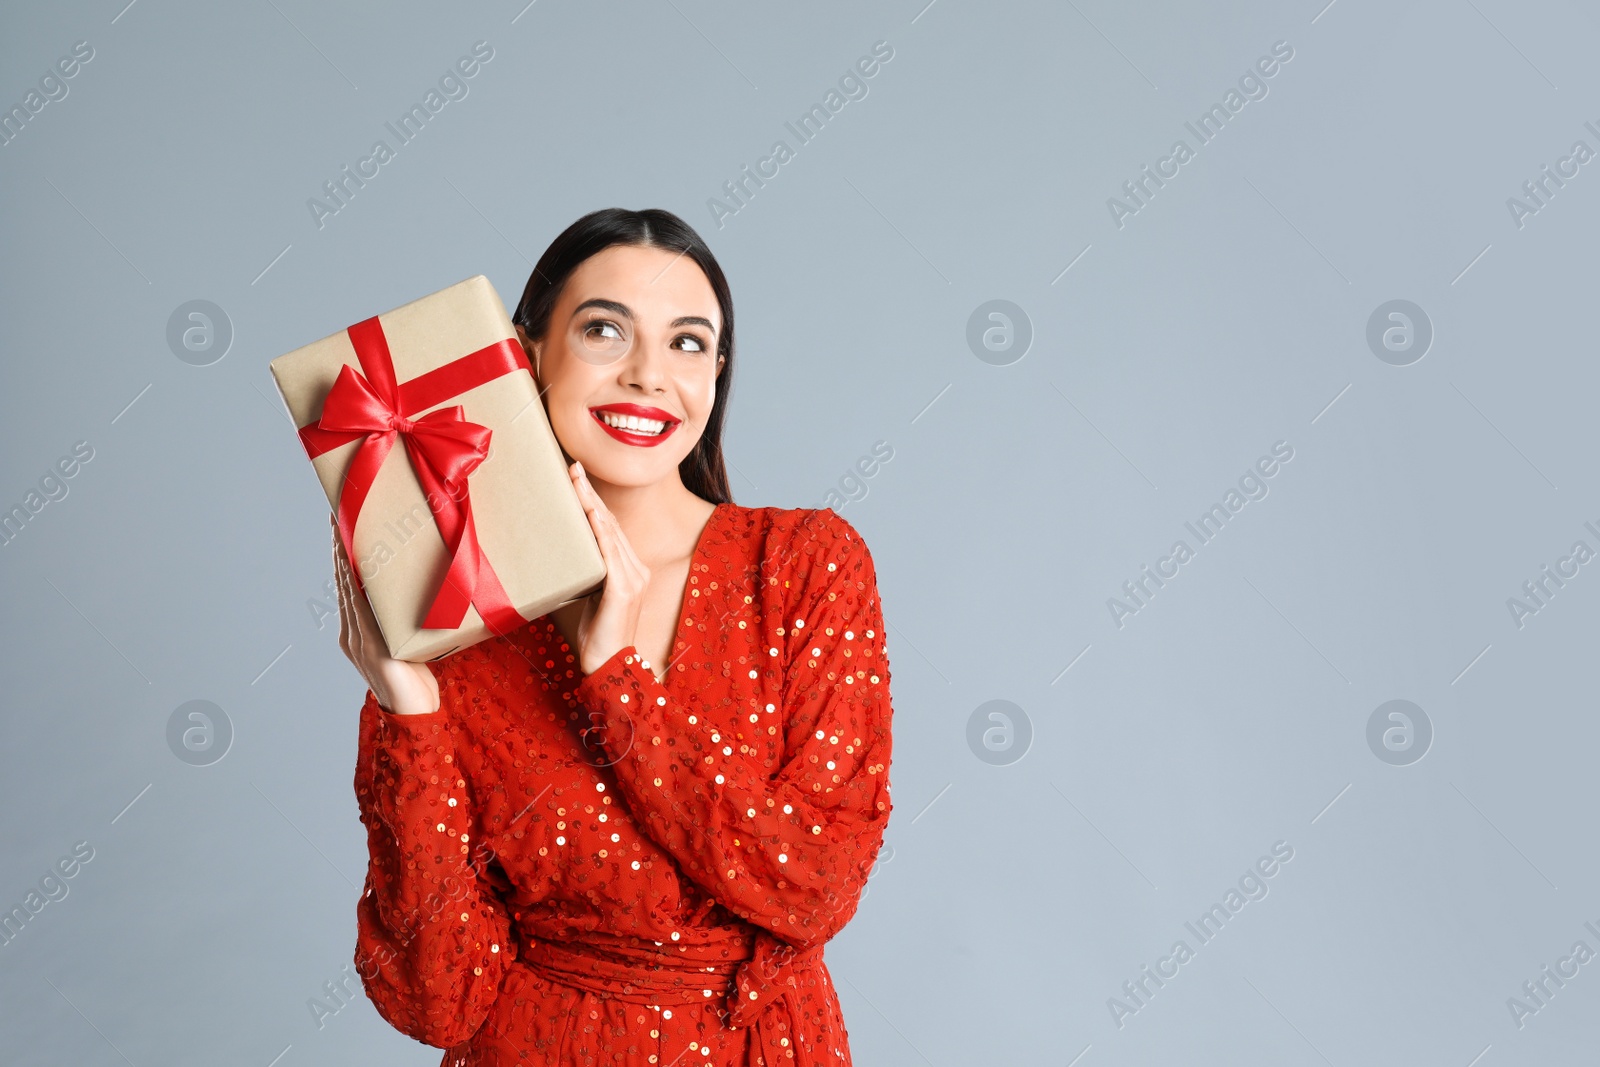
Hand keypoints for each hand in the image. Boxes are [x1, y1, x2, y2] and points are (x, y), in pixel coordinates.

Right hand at [332, 514, 440, 715]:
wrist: (418, 718)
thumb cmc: (420, 680)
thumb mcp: (412, 640)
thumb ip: (407, 618)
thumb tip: (425, 587)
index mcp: (358, 632)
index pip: (348, 584)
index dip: (343, 554)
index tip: (341, 522)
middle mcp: (353, 634)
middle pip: (343, 581)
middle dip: (340, 545)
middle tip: (339, 511)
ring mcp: (360, 642)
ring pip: (349, 590)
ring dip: (345, 557)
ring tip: (344, 527)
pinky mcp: (374, 651)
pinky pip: (363, 611)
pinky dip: (358, 586)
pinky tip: (357, 566)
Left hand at [566, 460, 651, 674]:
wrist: (608, 667)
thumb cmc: (594, 635)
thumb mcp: (587, 597)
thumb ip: (582, 574)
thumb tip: (554, 555)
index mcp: (629, 569)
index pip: (610, 528)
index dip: (594, 501)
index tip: (577, 477)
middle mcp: (636, 568)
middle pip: (610, 523)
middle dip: (590, 493)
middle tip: (572, 466)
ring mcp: (633, 578)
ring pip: (610, 533)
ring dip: (592, 504)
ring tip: (576, 481)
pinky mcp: (624, 590)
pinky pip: (611, 554)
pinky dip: (600, 532)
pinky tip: (590, 515)